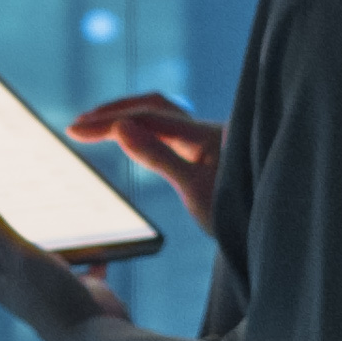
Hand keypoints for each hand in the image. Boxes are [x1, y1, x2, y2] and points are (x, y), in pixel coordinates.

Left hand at [0, 194, 117, 340]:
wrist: (98, 340)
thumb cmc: (54, 298)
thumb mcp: (17, 254)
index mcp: (2, 282)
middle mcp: (25, 288)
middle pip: (10, 249)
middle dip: (4, 225)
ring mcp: (54, 293)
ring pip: (48, 258)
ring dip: (49, 237)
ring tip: (49, 213)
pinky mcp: (83, 295)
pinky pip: (84, 269)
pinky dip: (88, 255)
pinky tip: (96, 245)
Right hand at [68, 92, 222, 220]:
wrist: (268, 233)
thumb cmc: (236, 214)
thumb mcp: (193, 189)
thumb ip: (158, 156)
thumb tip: (120, 127)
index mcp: (204, 133)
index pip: (146, 118)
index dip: (107, 122)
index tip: (73, 130)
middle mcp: (206, 129)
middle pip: (153, 107)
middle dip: (114, 112)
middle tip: (79, 125)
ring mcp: (208, 140)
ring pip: (161, 115)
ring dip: (128, 116)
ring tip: (96, 126)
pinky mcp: (207, 152)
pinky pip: (169, 130)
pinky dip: (143, 128)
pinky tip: (129, 137)